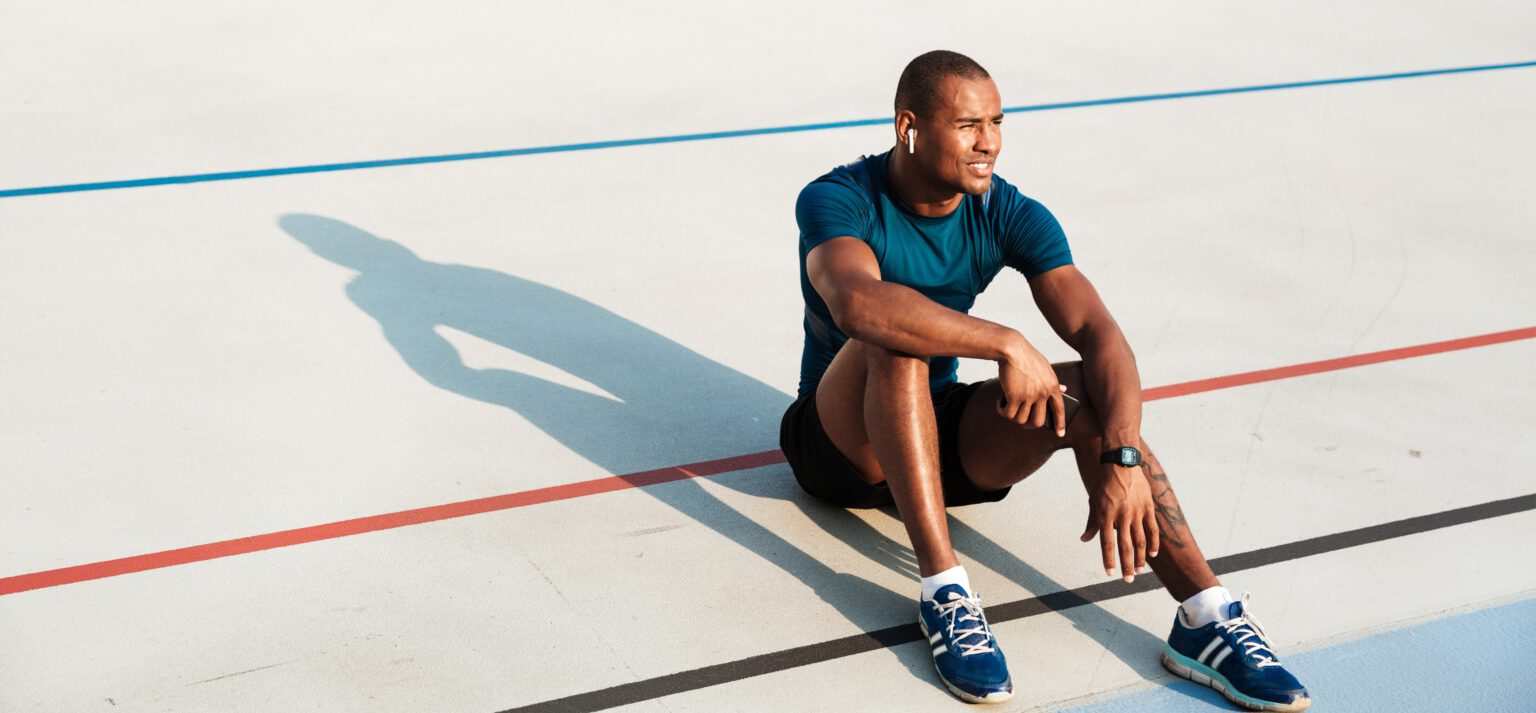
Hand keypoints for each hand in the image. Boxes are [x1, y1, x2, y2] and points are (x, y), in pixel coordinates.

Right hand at [994, 339, 1066, 435]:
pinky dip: (1002, 411)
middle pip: (1038, 422)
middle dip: (1028, 425)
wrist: (1012, 349)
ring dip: (1012, 416)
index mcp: (1052, 386)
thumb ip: (1053, 381)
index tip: (1060, 434)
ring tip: (1007, 406)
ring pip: (1021, 419)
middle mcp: (1042, 393)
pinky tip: (1000, 403)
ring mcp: (1029, 396)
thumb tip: (1064, 389)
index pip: (1059, 409)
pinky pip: (1008, 414)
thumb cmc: (1028, 357)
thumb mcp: (1045, 368)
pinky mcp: (1014, 396)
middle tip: (1022, 420)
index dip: (1060, 423)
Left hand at [1080, 461, 1160, 581]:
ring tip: (1138, 571)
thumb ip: (1091, 522)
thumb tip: (1084, 539)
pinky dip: (1153, 543)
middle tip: (1128, 581)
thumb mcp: (1094, 502)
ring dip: (1139, 558)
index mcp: (1106, 515)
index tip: (1110, 574)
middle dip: (1126, 566)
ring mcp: (1136, 512)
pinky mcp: (1148, 507)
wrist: (1121, 463)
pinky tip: (1152, 555)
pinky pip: (1152, 529)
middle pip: (1125, 547)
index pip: (1107, 544)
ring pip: (1140, 541)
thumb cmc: (1104, 484)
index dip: (1109, 560)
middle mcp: (1121, 516)